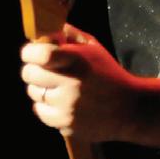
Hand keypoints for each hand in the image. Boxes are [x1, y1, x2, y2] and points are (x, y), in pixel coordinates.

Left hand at [20, 23, 137, 140]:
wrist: (131, 108)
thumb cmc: (111, 75)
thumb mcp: (96, 49)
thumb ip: (72, 37)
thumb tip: (50, 33)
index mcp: (76, 62)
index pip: (38, 54)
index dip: (30, 52)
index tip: (33, 52)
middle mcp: (69, 85)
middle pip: (28, 74)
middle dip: (33, 69)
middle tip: (44, 71)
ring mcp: (66, 107)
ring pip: (33, 94)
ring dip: (41, 89)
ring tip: (57, 87)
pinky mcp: (66, 124)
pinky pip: (41, 112)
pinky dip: (46, 107)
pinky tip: (60, 102)